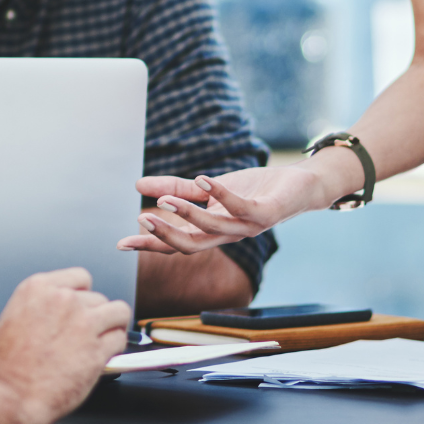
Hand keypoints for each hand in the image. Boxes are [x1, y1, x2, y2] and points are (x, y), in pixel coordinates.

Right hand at [0, 267, 132, 423]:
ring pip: (118, 312)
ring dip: (113, 326)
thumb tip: (65, 309)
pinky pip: (120, 338)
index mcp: (39, 288)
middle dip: (95, 316)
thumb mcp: (16, 316)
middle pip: (98, 298)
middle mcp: (64, 300)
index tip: (82, 308)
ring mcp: (82, 323)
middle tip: (87, 334)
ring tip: (105, 339)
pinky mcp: (97, 349)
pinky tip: (105, 355)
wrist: (9, 394)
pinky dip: (116, 347)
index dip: (83, 295)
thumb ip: (44, 306)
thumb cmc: (8, 365)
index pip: (80, 278)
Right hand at [116, 165, 327, 254]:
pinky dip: (220, 194)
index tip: (122, 244)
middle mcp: (228, 235)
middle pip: (191, 245)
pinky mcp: (265, 213)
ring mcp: (247, 227)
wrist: (301, 186)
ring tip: (164, 201)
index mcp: (212, 232)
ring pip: (212, 229)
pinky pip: (239, 208)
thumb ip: (178, 189)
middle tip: (140, 221)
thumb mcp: (210, 187)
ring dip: (187, 215)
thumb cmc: (255, 190)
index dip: (150, 245)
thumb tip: (138, 185)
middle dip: (165, 236)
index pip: (176, 244)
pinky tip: (203, 179)